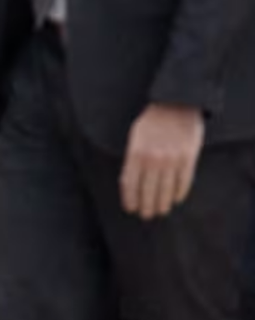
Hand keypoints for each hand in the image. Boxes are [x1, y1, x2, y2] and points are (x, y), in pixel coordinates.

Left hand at [120, 102, 204, 219]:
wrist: (177, 104)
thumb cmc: (152, 120)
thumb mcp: (135, 136)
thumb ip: (133, 158)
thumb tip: (131, 182)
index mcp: (136, 152)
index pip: (129, 183)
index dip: (129, 199)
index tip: (130, 208)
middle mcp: (153, 158)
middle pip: (147, 190)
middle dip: (146, 206)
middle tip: (146, 216)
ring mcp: (172, 159)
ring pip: (165, 190)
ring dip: (162, 204)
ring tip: (160, 211)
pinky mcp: (188, 158)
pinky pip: (183, 182)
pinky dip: (179, 193)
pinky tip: (175, 199)